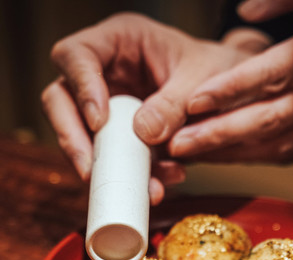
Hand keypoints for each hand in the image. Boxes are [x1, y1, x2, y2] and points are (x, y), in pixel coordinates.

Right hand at [41, 13, 257, 203]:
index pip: (76, 54)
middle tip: (90, 171)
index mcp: (119, 40)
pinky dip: (133, 177)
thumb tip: (143, 132)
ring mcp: (107, 106)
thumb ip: (175, 102)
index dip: (80, 87)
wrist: (232, 95)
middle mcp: (103, 72)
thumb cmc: (216, 69)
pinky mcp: (119, 137)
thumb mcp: (202, 78)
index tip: (98, 121)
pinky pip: (111, 160)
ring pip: (80, 137)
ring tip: (145, 186)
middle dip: (72, 138)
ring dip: (106, 167)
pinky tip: (161, 184)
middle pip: (60, 100)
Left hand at [168, 0, 292, 163]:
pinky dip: (260, 156)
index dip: (232, 90)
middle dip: (219, 135)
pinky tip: (232, 157)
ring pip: (280, 143)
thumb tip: (243, 15)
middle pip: (270, 118)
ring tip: (192, 156)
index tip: (191, 102)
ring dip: (234, 152)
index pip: (276, 72)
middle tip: (176, 145)